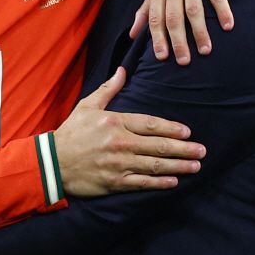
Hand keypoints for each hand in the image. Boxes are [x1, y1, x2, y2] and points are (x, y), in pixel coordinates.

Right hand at [53, 67, 204, 195]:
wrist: (52, 162)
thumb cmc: (71, 133)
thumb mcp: (88, 106)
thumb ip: (109, 89)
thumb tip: (123, 70)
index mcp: (115, 122)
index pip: (150, 124)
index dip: (171, 129)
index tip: (188, 132)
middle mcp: (120, 143)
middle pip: (158, 146)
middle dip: (183, 149)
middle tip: (202, 150)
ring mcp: (119, 164)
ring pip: (155, 165)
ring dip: (178, 166)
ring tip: (196, 165)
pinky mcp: (115, 182)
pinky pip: (142, 183)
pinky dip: (160, 183)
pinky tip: (174, 182)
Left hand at [130, 0, 233, 64]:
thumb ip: (146, 8)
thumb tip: (132, 34)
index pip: (155, 16)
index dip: (157, 38)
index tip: (162, 58)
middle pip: (173, 16)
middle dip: (178, 41)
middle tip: (184, 61)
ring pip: (193, 8)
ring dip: (199, 31)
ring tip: (205, 50)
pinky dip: (222, 10)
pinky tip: (228, 26)